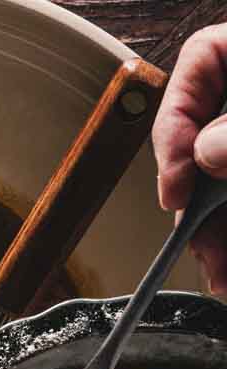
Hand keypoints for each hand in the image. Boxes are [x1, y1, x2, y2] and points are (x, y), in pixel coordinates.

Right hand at [153, 26, 226, 291]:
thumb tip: (205, 153)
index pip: (199, 62)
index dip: (176, 123)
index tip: (179, 184)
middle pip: (204, 140)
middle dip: (196, 203)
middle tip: (195, 244)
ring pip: (220, 188)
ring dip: (213, 237)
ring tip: (218, 276)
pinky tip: (225, 275)